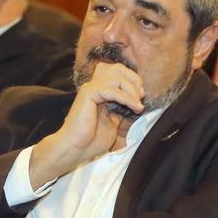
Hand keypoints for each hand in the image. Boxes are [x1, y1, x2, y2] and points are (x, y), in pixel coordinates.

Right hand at [28, 61, 139, 186]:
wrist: (76, 149)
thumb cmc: (92, 140)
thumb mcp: (114, 121)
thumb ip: (123, 109)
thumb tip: (138, 102)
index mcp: (99, 91)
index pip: (118, 71)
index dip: (133, 80)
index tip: (140, 97)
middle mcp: (94, 85)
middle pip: (118, 68)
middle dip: (134, 80)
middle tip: (140, 97)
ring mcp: (90, 88)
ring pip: (118, 77)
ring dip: (132, 91)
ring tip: (138, 107)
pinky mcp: (88, 93)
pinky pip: (113, 90)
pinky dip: (127, 98)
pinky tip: (134, 108)